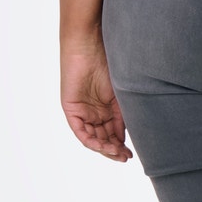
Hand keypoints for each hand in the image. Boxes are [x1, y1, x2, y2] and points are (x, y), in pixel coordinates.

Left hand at [60, 41, 133, 162]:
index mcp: (106, 107)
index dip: (121, 145)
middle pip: (103, 138)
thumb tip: (129, 136)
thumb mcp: (120, 93)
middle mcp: (93, 112)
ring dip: (104, 148)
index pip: (112, 133)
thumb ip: (123, 114)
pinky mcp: (71, 108)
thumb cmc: (108, 60)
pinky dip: (90, 140)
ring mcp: (81, 111)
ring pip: (92, 137)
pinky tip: (102, 146)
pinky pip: (79, 131)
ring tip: (116, 153)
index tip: (131, 154)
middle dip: (113, 150)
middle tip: (125, 157)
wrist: (90, 44)